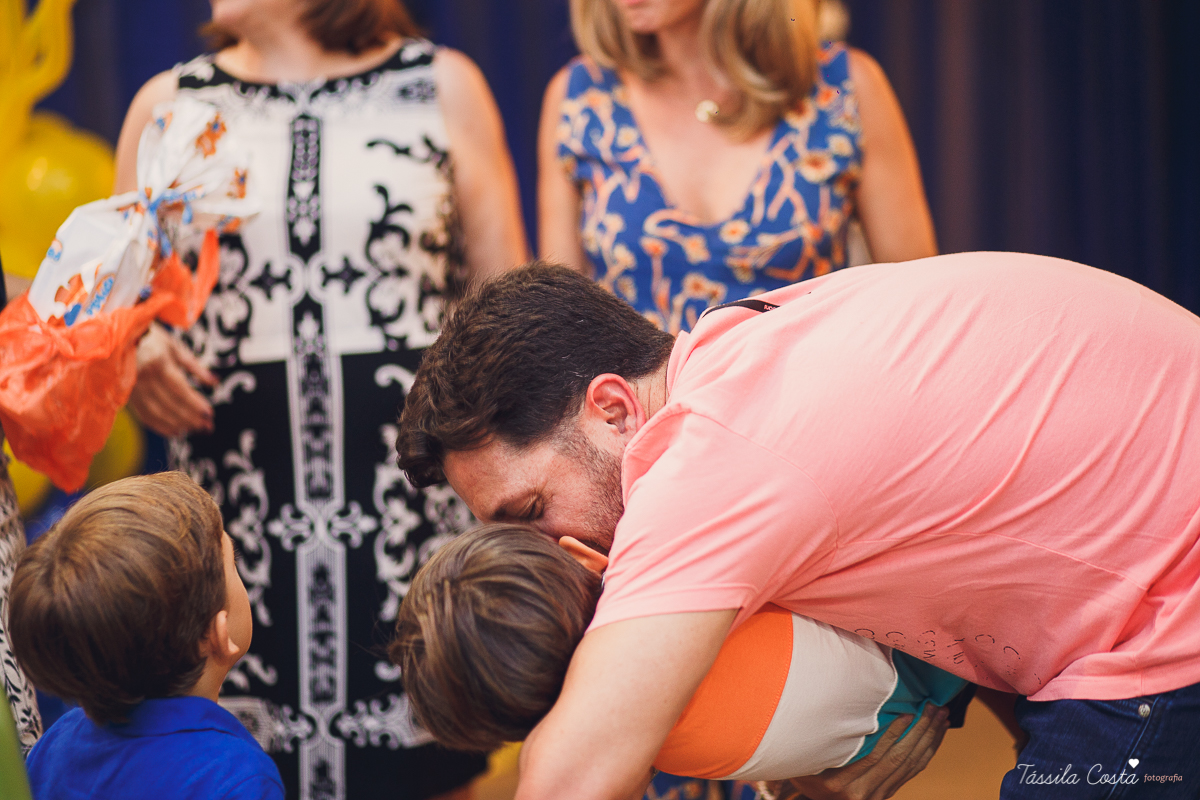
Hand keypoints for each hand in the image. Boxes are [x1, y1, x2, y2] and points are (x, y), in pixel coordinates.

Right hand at [128, 323, 216, 436]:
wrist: (116, 338)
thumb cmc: (151, 339)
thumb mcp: (175, 347)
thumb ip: (196, 367)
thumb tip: (215, 383)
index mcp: (158, 363)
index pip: (180, 390)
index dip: (195, 404)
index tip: (210, 414)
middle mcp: (144, 378)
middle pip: (171, 405)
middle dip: (191, 418)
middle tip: (208, 427)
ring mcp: (133, 389)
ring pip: (158, 414)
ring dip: (179, 425)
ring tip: (195, 429)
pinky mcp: (128, 396)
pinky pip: (145, 416)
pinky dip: (161, 426)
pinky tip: (176, 431)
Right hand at [767, 704, 949, 799]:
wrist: (815, 798)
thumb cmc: (805, 768)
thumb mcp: (807, 756)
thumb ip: (826, 741)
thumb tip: (839, 705)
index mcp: (840, 783)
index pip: (875, 756)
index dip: (894, 734)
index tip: (909, 713)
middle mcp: (861, 794)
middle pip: (899, 760)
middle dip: (921, 732)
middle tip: (934, 708)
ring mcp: (876, 796)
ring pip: (910, 766)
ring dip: (929, 740)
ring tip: (941, 717)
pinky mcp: (886, 794)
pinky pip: (912, 772)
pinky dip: (926, 752)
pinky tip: (934, 735)